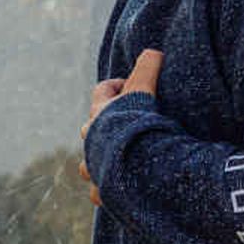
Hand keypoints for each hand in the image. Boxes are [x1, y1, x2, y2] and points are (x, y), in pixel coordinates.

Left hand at [74, 48, 163, 183]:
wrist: (138, 167)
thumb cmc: (139, 126)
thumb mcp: (144, 91)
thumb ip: (149, 68)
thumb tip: (154, 51)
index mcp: (99, 115)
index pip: (102, 92)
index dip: (117, 87)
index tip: (133, 88)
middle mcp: (91, 141)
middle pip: (91, 128)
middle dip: (107, 126)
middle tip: (132, 126)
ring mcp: (94, 168)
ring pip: (89, 164)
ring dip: (102, 161)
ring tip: (123, 162)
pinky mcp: (103, 192)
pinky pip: (99, 193)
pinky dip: (108, 191)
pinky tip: (121, 191)